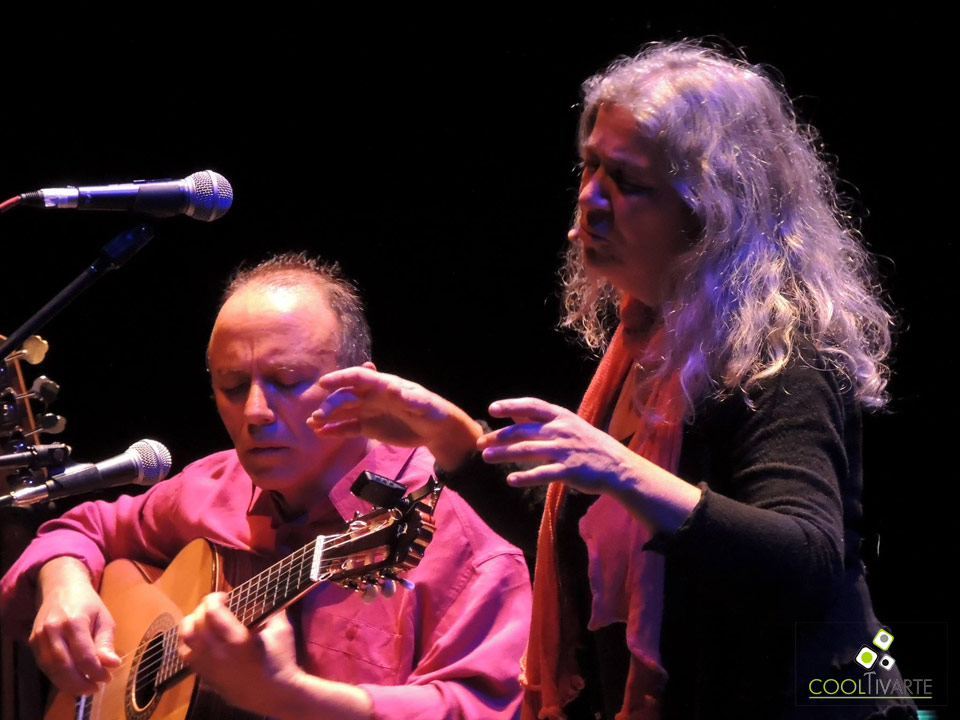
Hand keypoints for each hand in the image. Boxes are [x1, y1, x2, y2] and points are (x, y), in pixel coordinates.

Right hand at [30, 557, 121, 694]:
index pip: (84, 655)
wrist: (61, 587)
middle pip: (64, 666)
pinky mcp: (32, 643)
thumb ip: (106, 642)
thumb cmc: (87, 603)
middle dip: (80, 682)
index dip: (96, 671)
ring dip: (69, 684)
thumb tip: (112, 664)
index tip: (107, 678)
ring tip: (85, 688)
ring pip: (52, 669)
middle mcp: (52, 630)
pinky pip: (45, 666)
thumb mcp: (104, 618)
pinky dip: (58, 677)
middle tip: (95, 688)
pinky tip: (71, 680)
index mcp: (74, 621)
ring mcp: (39, 637)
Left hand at [179, 594, 372, 719]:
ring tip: (201, 621)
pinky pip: (188, 659)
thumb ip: (270, 611)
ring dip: (190, 626)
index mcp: (238, 639)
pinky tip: (201, 641)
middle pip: (195, 624)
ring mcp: (210, 668)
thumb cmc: (281, 660)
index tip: (224, 597)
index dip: (213, 598)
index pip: (212, 612)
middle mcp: (219, 653)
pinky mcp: (207, 678)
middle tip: (212, 606)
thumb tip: (260, 598)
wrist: (277, 693)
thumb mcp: (282, 630)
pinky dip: (190, 645)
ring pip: (185, 642)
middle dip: (201, 609)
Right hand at [309, 365, 480, 469]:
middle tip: (318, 416)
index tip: (323, 383)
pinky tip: (321, 433)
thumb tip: (391, 388)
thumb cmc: (433, 411)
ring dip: (327, 416)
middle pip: (347, 396)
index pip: (358, 378)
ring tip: (312, 424)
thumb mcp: (424, 404)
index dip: (341, 378)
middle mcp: (372, 396)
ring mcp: (369, 411)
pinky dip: (335, 430)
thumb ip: (408, 398)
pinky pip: (348, 428)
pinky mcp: (369, 427)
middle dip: (331, 404)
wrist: (437, 430)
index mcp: (383, 385)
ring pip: (344, 412)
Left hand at [478, 397, 637, 495]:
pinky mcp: (568, 471)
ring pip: (528, 451)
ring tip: (486, 457)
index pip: (532, 405)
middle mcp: (561, 430)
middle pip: (524, 431)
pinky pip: (542, 474)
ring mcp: (565, 450)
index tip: (492, 409)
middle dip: (499, 436)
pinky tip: (510, 480)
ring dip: (504, 454)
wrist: (618, 466)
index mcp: (562, 417)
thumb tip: (513, 415)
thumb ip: (541, 421)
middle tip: (480, 443)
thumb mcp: (569, 426)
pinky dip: (525, 476)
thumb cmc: (590, 445)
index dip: (511, 406)